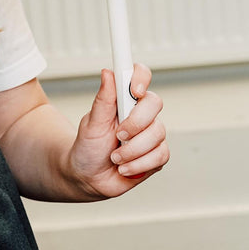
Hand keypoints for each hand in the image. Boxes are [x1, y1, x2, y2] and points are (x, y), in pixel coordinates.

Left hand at [66, 65, 168, 199]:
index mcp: (123, 99)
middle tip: (118, 134)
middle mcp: (140, 113)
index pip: (140, 75)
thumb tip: (107, 72)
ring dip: (132, 150)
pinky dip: (138, 164)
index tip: (135, 90)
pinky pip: (160, 156)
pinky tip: (124, 167)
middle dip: (136, 123)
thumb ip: (103, 99)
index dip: (141, 77)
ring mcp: (151, 134)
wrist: (89, 177)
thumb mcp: (91, 123)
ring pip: (157, 133)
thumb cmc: (88, 147)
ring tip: (115, 156)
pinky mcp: (157, 155)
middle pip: (155, 103)